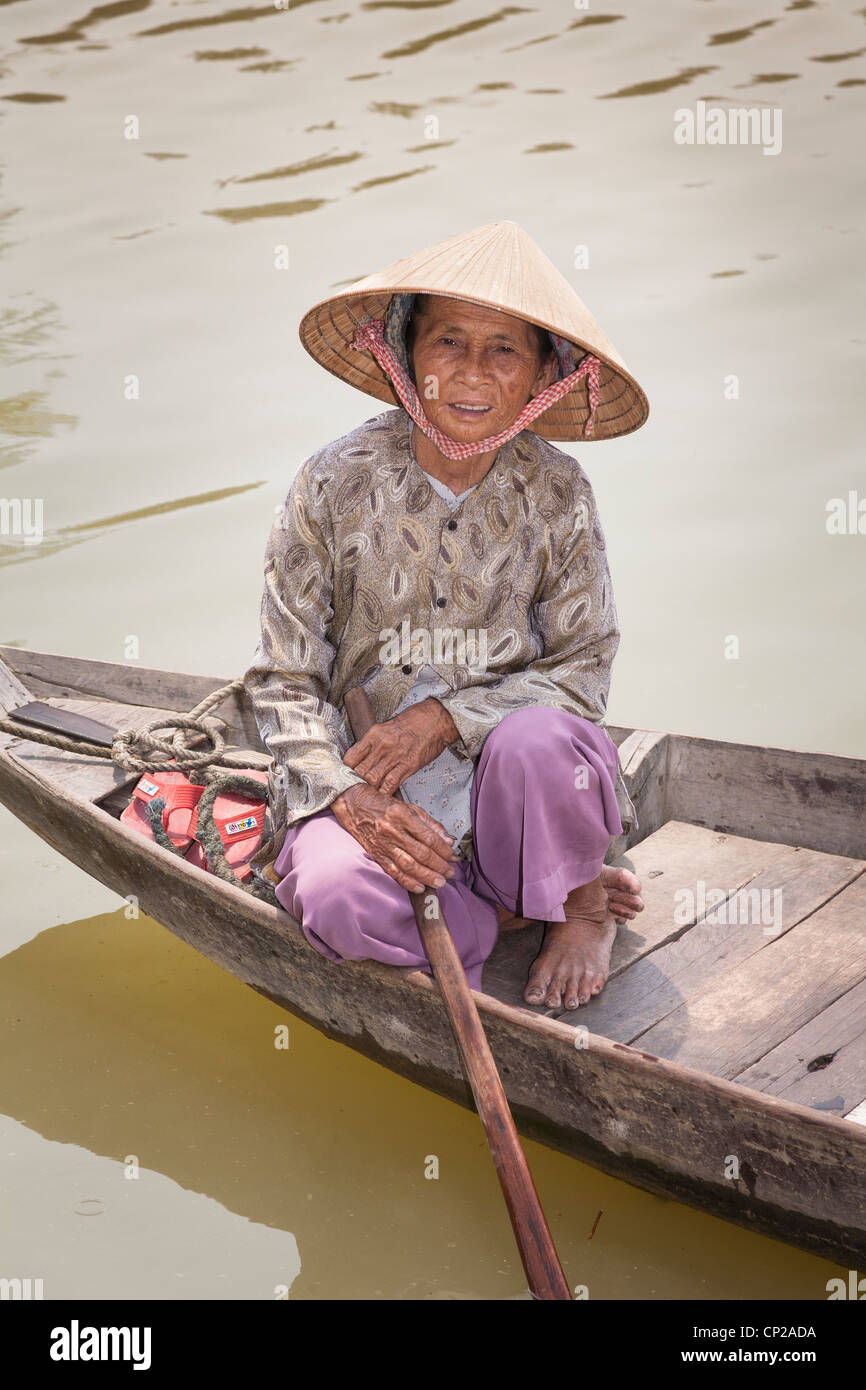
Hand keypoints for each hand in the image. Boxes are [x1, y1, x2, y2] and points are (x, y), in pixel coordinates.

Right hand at [330, 782, 459, 892]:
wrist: (352, 803)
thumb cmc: (382, 804)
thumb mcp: (408, 807)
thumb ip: (430, 823)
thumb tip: (448, 840)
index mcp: (402, 815)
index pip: (428, 837)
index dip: (443, 850)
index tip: (453, 857)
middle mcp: (392, 830)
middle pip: (421, 853)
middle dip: (438, 866)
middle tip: (450, 873)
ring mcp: (382, 843)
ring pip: (408, 864)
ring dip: (426, 876)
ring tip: (439, 883)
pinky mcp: (375, 853)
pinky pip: (392, 871)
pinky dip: (407, 881)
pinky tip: (419, 887)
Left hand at [342, 697, 458, 794]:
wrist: (435, 719)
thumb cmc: (414, 722)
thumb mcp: (387, 727)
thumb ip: (374, 743)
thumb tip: (363, 758)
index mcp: (374, 734)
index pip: (351, 757)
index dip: (346, 770)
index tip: (347, 777)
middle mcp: (381, 745)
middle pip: (359, 771)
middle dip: (356, 783)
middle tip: (355, 791)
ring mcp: (394, 756)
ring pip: (372, 779)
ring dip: (369, 790)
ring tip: (367, 796)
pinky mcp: (408, 765)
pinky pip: (390, 783)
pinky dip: (384, 792)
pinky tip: (382, 797)